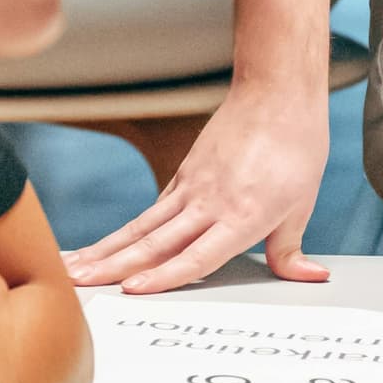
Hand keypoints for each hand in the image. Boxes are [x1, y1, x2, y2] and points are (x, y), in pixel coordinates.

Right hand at [64, 86, 330, 292]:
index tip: (132, 290)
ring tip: (72, 267)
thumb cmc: (296, 146)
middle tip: (76, 283)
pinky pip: (152, 211)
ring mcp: (191, 187)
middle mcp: (209, 203)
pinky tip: (105, 247)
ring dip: (105, 249)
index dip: (164, 276)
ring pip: (142, 226)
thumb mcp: (302, 203)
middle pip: (155, 242)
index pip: (197, 256)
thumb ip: (291, 248)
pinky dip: (126, 232)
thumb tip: (310, 276)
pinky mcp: (184, 174)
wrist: (277, 93)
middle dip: (113, 267)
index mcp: (242, 216)